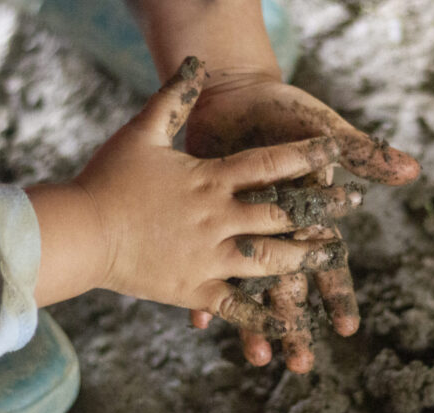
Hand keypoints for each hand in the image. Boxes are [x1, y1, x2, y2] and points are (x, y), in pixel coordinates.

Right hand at [30, 59, 351, 335]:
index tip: (336, 151)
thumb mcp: (141, 132)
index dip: (306, 156)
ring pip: (270, 260)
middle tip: (352, 205)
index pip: (269, 164)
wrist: (81, 232)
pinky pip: (237, 307)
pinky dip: (264, 320)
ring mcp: (209, 258)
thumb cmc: (106, 179)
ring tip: (334, 255)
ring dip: (306, 257)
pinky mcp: (194, 290)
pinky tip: (290, 327)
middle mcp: (217, 219)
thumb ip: (172, 99)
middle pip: (282, 213)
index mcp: (209, 180)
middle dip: (321, 208)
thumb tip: (196, 63)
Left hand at [184, 72, 420, 371]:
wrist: (234, 98)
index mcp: (311, 217)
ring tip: (258, 355)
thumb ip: (362, 155)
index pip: (330, 264)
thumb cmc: (286, 114)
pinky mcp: (209, 228)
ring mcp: (243, 235)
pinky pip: (204, 266)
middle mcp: (279, 235)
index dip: (338, 295)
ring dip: (254, 321)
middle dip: (297, 325)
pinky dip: (203, 292)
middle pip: (292, 288)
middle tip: (301, 364)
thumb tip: (412, 170)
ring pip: (250, 288)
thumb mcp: (323, 130)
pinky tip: (201, 323)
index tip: (345, 328)